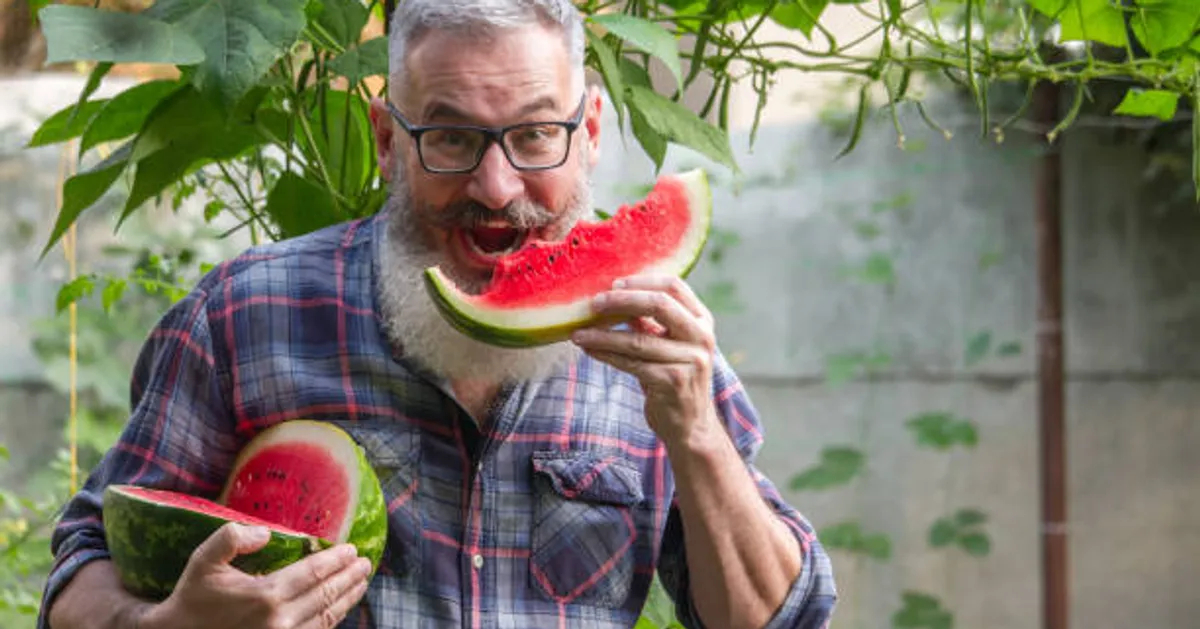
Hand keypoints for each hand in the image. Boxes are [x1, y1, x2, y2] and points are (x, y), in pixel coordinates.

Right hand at [140, 522, 370, 628]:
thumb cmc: (192, 597)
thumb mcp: (204, 560)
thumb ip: (232, 537)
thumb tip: (266, 532)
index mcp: (266, 596)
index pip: (314, 573)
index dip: (336, 560)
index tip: (352, 550)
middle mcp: (280, 621)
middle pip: (327, 595)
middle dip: (349, 577)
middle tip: (364, 564)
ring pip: (327, 617)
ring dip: (348, 598)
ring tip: (361, 582)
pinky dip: (332, 619)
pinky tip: (339, 607)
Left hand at [571, 275, 718, 445]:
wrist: (691, 425)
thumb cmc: (674, 378)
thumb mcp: (668, 345)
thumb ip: (650, 322)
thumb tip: (614, 295)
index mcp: (702, 321)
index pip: (675, 286)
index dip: (642, 281)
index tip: (614, 283)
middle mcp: (701, 337)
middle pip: (660, 305)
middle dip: (622, 300)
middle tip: (594, 302)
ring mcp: (690, 360)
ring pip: (638, 340)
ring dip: (603, 335)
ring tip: (578, 333)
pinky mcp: (673, 382)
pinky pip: (631, 363)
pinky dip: (606, 355)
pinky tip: (589, 350)